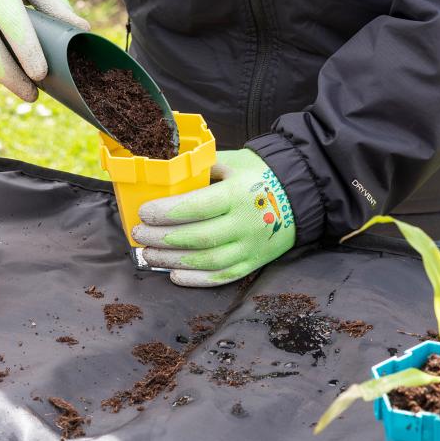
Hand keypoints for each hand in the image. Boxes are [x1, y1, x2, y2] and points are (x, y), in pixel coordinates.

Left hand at [133, 150, 296, 286]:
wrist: (300, 194)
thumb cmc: (259, 174)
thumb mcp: (231, 161)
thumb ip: (200, 168)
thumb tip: (164, 172)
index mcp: (237, 194)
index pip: (196, 208)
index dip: (166, 213)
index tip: (143, 212)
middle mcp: (244, 224)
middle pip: (196, 238)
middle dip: (161, 238)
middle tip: (139, 233)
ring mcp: (250, 247)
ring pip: (206, 261)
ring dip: (171, 261)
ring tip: (148, 254)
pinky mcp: (252, 263)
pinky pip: (222, 277)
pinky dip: (195, 279)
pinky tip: (173, 275)